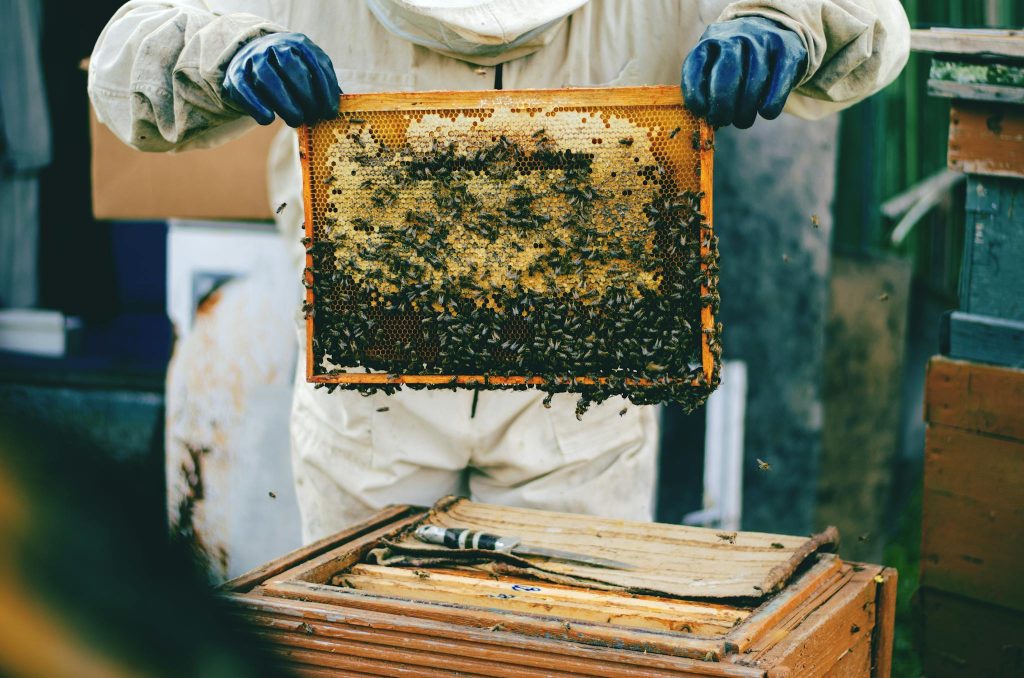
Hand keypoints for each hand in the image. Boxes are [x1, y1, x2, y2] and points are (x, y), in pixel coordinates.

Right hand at [223, 33, 340, 126]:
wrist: (251, 58)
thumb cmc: (288, 72)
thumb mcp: (307, 70)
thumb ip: (321, 86)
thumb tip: (338, 112)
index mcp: (298, 44)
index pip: (317, 64)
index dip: (326, 91)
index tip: (330, 113)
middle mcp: (274, 46)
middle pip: (292, 69)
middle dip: (306, 97)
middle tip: (313, 118)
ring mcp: (253, 59)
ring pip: (268, 79)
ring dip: (284, 103)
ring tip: (296, 121)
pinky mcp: (236, 75)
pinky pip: (246, 90)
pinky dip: (257, 106)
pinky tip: (268, 119)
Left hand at [682, 17, 806, 128]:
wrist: (776, 33)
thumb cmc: (738, 62)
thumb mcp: (716, 65)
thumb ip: (706, 90)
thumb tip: (705, 122)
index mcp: (710, 41)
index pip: (695, 68)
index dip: (694, 95)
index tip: (700, 112)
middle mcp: (736, 37)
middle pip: (726, 77)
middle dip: (722, 107)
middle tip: (722, 121)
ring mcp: (764, 41)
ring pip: (753, 84)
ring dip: (745, 111)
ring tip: (742, 121)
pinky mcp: (789, 51)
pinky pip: (779, 85)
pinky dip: (770, 105)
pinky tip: (766, 112)